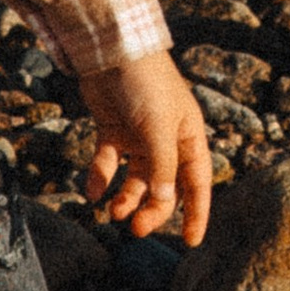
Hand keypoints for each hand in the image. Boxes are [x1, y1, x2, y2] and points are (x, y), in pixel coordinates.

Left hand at [82, 48, 212, 244]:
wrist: (110, 48)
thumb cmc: (145, 83)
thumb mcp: (157, 128)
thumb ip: (162, 167)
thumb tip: (165, 201)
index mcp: (188, 137)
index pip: (198, 182)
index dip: (197, 212)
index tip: (192, 242)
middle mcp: (166, 140)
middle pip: (163, 187)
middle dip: (152, 210)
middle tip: (134, 229)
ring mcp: (138, 136)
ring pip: (135, 179)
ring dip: (126, 198)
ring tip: (112, 211)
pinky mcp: (112, 130)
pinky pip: (108, 164)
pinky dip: (100, 179)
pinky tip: (92, 193)